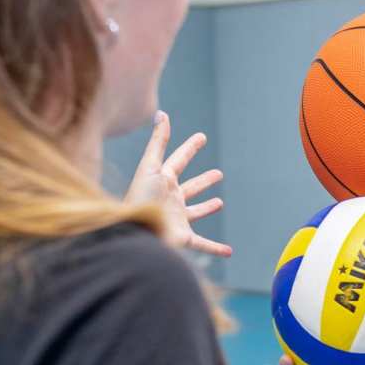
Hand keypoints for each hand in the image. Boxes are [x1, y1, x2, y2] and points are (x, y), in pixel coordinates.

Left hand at [125, 111, 232, 257]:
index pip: (179, 160)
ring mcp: (177, 219)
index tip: (202, 137)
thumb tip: (162, 113)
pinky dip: (216, 248)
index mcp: (162, 181)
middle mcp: (170, 200)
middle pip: (190, 187)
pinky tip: (229, 251)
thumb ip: (157, 141)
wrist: (135, 232)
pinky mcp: (182, 238)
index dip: (190, 148)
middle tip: (218, 174)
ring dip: (207, 207)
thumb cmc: (140, 199)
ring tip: (219, 202)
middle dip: (203, 181)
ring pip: (195, 212)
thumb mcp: (150, 167)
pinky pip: (203, 244)